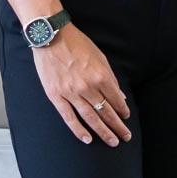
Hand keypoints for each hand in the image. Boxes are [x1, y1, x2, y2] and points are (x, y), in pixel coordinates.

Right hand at [31, 24, 132, 145]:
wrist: (50, 36)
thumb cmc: (76, 43)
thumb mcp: (99, 56)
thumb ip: (110, 77)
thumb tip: (120, 96)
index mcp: (100, 76)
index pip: (116, 100)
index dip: (123, 110)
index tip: (126, 117)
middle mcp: (88, 87)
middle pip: (106, 112)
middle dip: (118, 126)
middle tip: (125, 137)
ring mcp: (71, 92)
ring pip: (90, 117)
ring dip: (103, 131)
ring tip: (112, 141)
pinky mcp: (56, 95)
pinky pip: (68, 117)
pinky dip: (78, 130)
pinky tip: (87, 139)